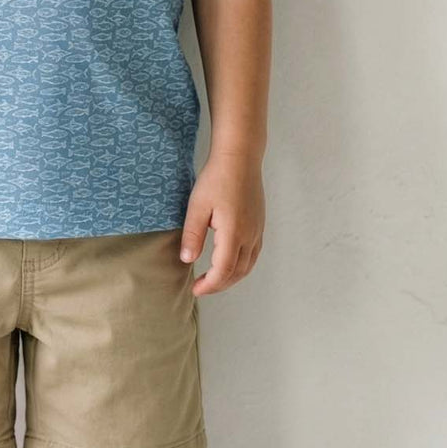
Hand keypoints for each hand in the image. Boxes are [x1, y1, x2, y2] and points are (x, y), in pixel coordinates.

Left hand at [179, 151, 265, 296]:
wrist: (240, 157)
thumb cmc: (216, 178)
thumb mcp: (197, 206)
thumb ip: (192, 235)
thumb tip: (187, 260)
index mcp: (234, 233)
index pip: (224, 270)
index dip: (210, 284)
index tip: (195, 290)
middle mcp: (250, 235)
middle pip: (238, 272)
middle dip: (219, 285)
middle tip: (200, 288)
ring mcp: (257, 230)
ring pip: (248, 265)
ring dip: (231, 277)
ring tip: (213, 280)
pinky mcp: (259, 224)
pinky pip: (253, 254)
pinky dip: (241, 266)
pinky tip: (228, 263)